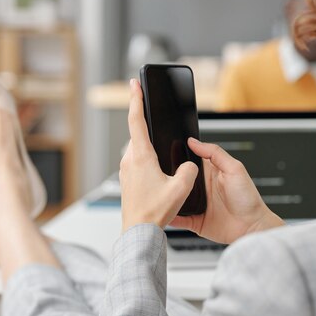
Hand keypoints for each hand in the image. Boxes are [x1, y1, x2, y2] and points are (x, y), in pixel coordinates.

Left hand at [119, 79, 198, 231]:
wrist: (138, 231)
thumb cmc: (154, 212)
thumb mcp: (181, 188)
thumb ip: (189, 170)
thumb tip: (188, 166)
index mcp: (141, 156)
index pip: (136, 120)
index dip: (136, 99)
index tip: (134, 84)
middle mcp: (130, 160)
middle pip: (138, 134)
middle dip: (146, 123)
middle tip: (150, 109)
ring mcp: (126, 171)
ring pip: (138, 149)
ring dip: (148, 145)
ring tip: (161, 151)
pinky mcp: (128, 180)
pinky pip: (137, 162)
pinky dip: (147, 159)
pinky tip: (158, 171)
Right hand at [170, 139, 284, 243]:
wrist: (252, 227)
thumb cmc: (248, 198)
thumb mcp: (234, 169)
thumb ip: (215, 153)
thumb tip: (194, 142)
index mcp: (209, 173)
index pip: (189, 162)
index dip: (177, 158)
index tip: (165, 153)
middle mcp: (201, 188)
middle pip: (179, 181)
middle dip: (168, 178)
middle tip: (159, 175)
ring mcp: (197, 205)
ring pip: (175, 199)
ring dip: (168, 197)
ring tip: (158, 193)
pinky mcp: (194, 221)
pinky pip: (178, 218)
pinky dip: (170, 216)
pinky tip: (165, 213)